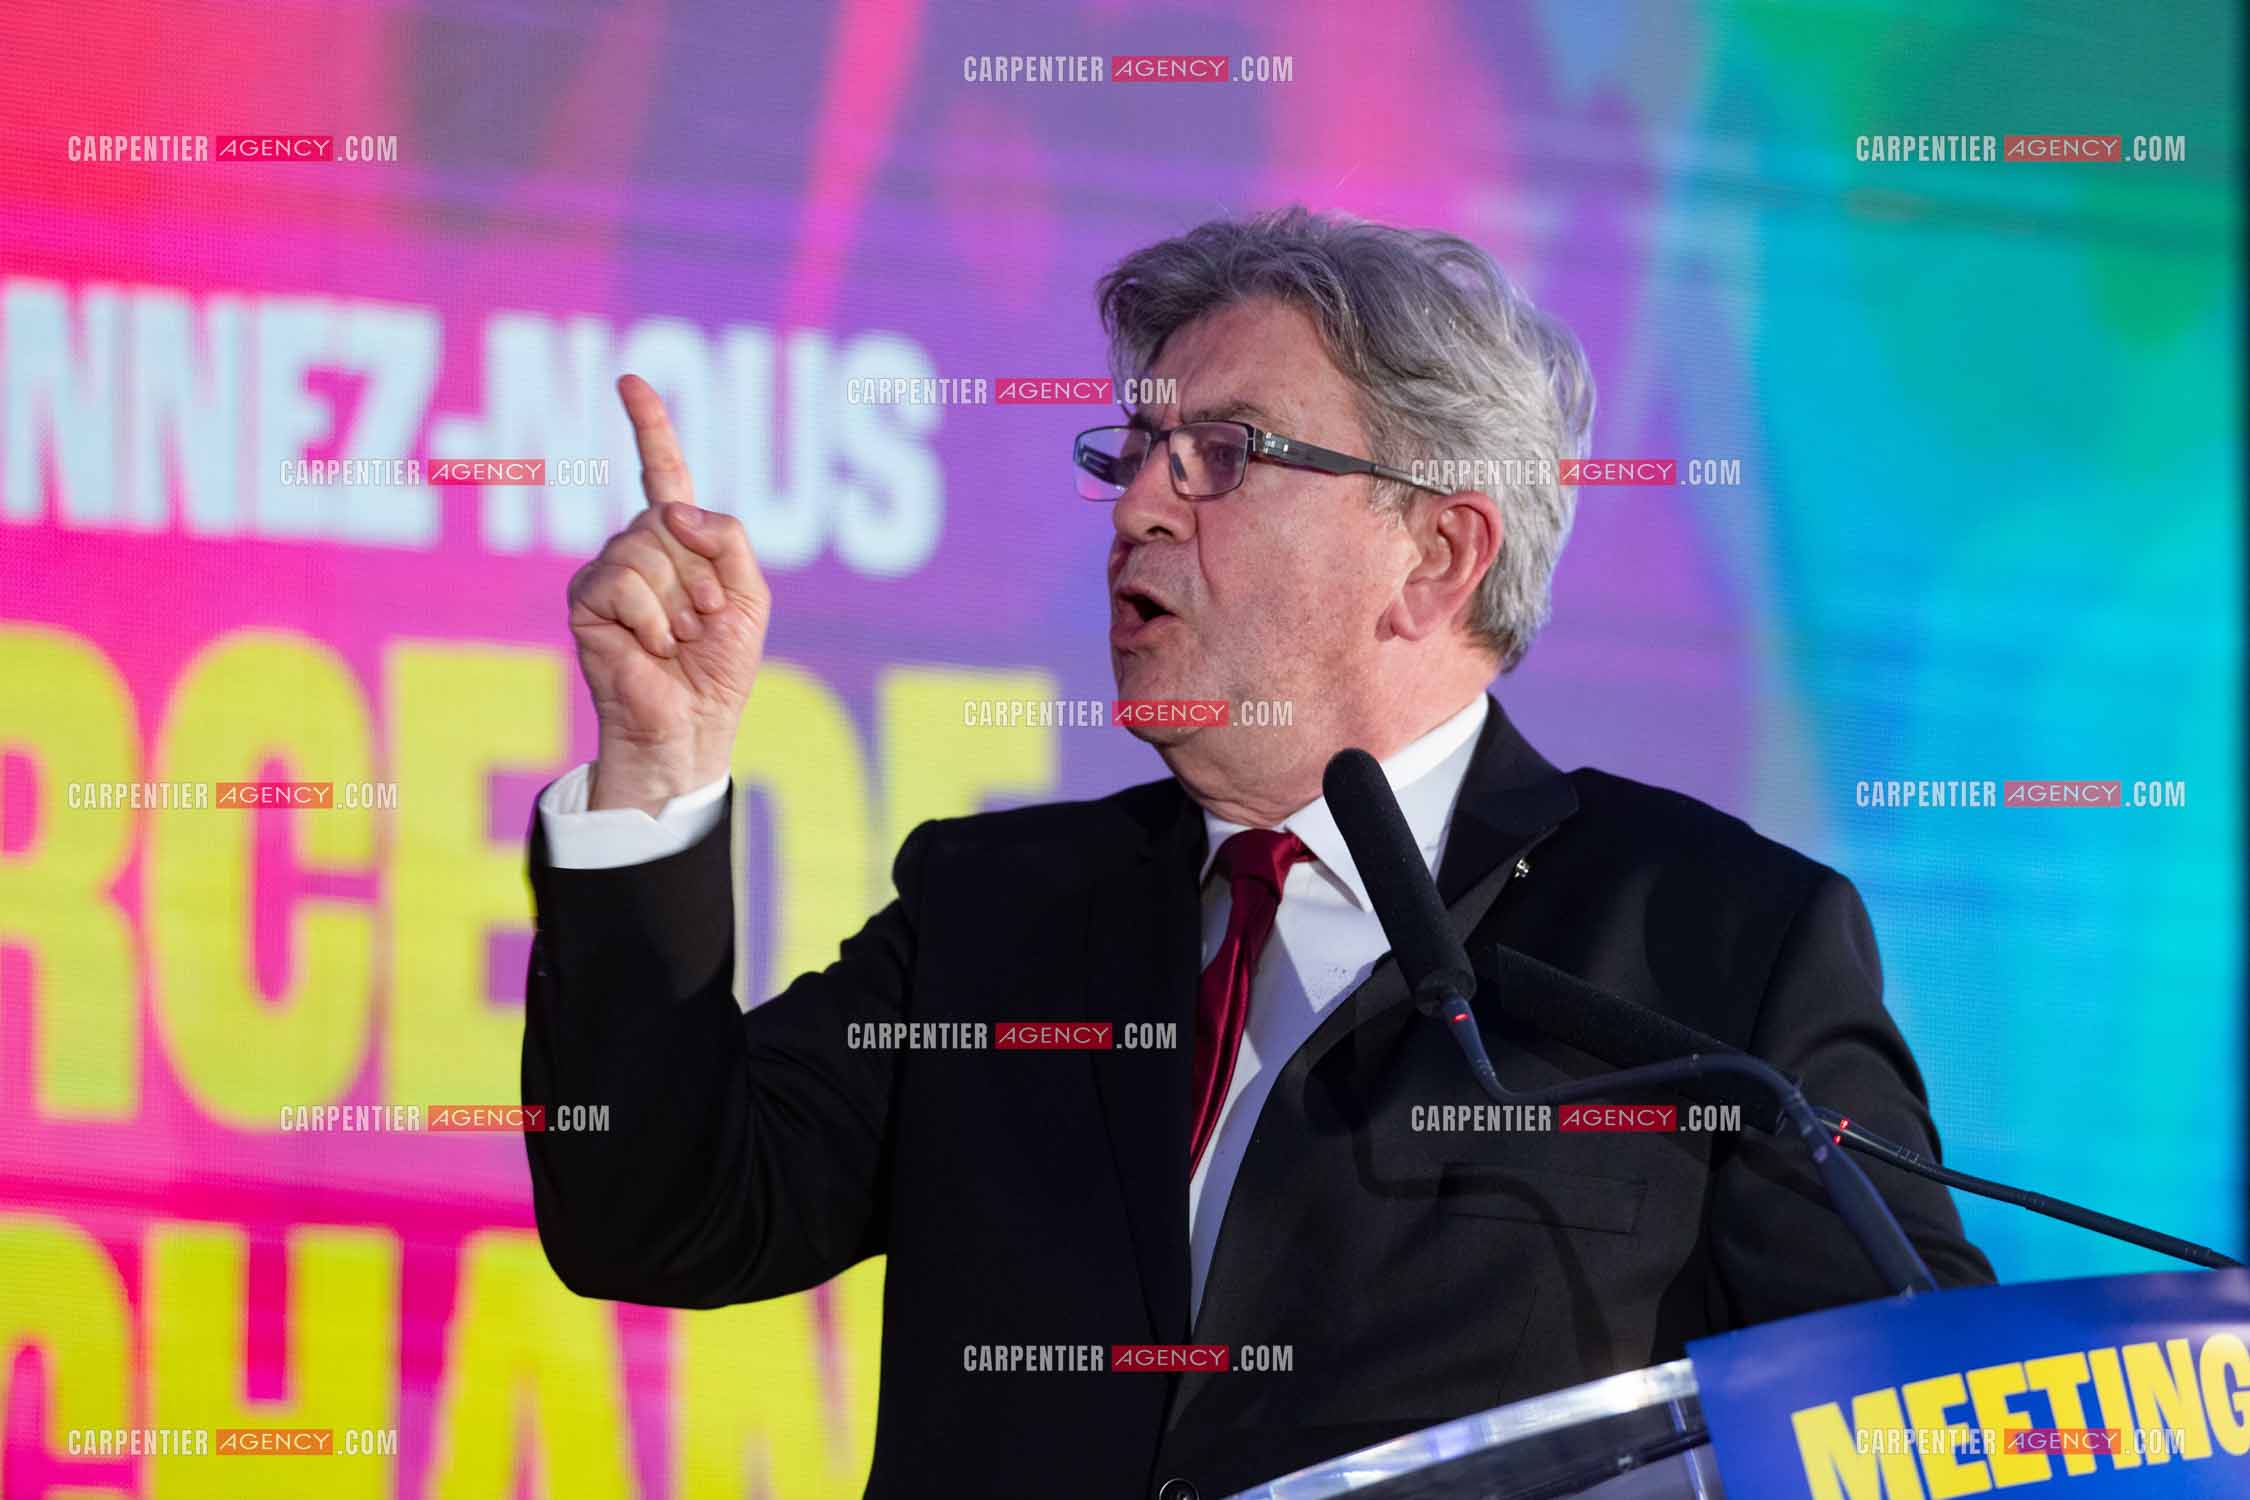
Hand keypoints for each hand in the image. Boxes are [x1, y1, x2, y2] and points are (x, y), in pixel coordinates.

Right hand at [569, 374, 770, 812]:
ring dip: (679, 601)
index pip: (663, 471)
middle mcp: (638, 546)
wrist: (689, 725)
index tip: (630, 380)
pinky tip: (651, 648)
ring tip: (677, 640)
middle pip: (669, 519)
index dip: (648, 425)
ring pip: (648, 548)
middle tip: (702, 623)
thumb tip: (667, 508)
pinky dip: (651, 619)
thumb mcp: (748, 595)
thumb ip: (727, 538)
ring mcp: (608, 569)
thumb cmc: (719, 667)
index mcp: (679, 540)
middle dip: (702, 575)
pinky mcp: (585, 598)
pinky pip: (625, 581)